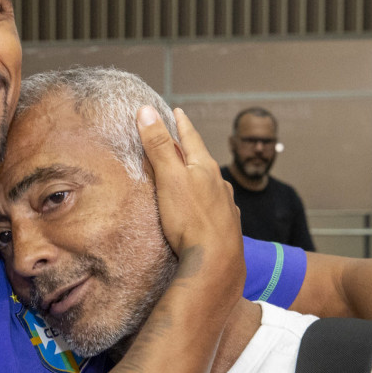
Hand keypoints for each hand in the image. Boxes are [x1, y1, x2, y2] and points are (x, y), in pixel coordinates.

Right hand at [137, 106, 242, 286]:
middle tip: (180, 138)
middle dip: (189, 149)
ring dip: (199, 175)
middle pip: (201, 159)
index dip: (181, 123)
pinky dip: (205, 199)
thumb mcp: (169, 178)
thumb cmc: (191, 219)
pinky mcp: (225, 226)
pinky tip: (203, 207)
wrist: (217, 261)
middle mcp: (218, 183)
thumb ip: (159, 145)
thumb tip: (146, 111)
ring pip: (210, 183)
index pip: (191, 138)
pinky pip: (214, 205)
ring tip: (190, 174)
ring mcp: (224, 205)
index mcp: (204, 168)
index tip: (177, 111)